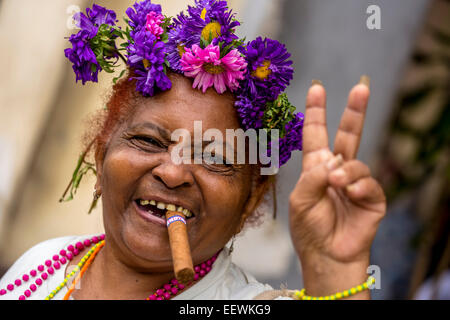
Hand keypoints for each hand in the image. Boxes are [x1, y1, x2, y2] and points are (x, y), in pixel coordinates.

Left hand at [289, 77, 385, 296]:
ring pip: (356, 163)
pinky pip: (369, 184)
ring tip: (336, 184)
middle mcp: (337, 170)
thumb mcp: (301, 199)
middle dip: (354, 111)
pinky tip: (350, 194)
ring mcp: (356, 183)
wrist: (326, 256)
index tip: (317, 88)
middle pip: (348, 134)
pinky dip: (358, 187)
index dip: (316, 112)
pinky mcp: (372, 198)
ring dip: (346, 172)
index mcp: (316, 167)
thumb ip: (313, 176)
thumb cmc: (308, 228)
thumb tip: (334, 160)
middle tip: (361, 86)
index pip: (316, 134)